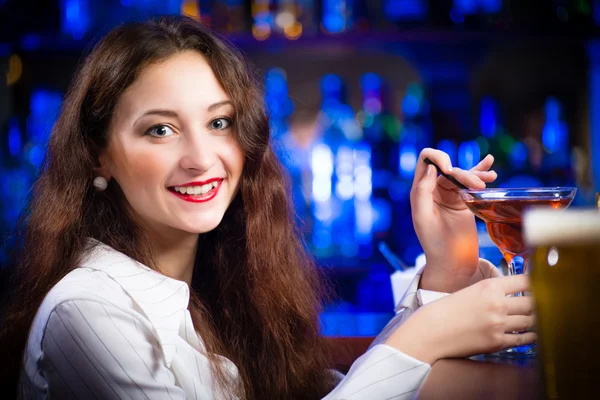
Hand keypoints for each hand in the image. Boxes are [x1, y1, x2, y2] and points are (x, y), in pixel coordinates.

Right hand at [386, 274, 535, 364]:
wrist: (431, 331)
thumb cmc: (446, 310)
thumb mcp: (470, 291)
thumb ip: (493, 291)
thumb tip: (514, 294)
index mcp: (489, 287)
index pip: (526, 282)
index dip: (536, 283)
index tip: (540, 285)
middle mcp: (497, 304)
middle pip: (533, 302)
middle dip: (538, 303)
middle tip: (543, 303)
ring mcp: (498, 324)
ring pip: (531, 321)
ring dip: (535, 320)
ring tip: (537, 318)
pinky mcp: (497, 342)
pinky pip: (524, 339)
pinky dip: (530, 336)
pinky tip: (530, 333)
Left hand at [410, 148, 497, 292]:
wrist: (452, 263)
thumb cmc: (434, 244)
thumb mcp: (422, 218)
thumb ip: (422, 192)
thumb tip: (430, 168)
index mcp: (420, 191)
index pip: (425, 160)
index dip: (438, 158)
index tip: (449, 170)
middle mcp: (433, 190)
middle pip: (449, 168)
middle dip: (464, 173)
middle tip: (478, 187)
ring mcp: (449, 195)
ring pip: (462, 174)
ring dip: (475, 174)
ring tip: (488, 181)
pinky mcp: (464, 201)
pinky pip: (471, 182)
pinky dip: (480, 172)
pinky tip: (489, 165)